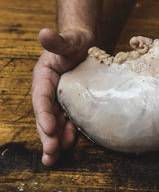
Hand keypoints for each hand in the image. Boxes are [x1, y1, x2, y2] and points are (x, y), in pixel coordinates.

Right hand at [32, 28, 94, 165]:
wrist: (85, 45)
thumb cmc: (75, 41)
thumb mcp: (68, 40)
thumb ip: (57, 41)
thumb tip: (44, 32)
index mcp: (44, 77)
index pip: (41, 97)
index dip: (43, 113)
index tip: (48, 127)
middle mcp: (49, 90)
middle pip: (46, 115)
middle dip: (47, 135)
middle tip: (50, 154)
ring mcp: (60, 98)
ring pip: (55, 122)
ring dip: (54, 140)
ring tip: (53, 159)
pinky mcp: (71, 103)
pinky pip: (68, 120)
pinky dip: (68, 133)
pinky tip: (70, 145)